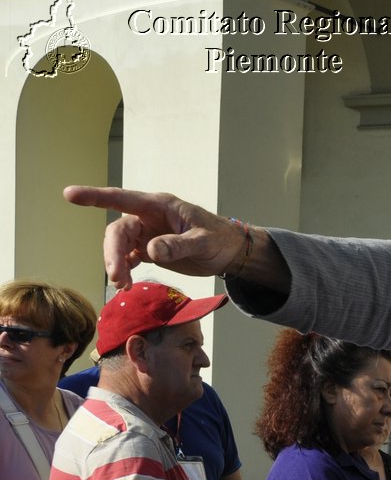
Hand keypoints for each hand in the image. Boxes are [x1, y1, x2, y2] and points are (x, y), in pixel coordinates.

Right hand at [62, 186, 260, 289]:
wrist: (231, 252)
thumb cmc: (219, 239)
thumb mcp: (203, 242)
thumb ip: (178, 245)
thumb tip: (150, 250)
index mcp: (159, 206)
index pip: (121, 199)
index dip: (95, 196)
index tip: (70, 194)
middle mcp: (148, 217)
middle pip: (118, 231)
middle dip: (112, 253)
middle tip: (118, 277)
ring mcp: (147, 233)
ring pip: (120, 246)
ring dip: (117, 265)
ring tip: (123, 285)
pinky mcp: (149, 249)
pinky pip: (128, 257)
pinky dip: (124, 270)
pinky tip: (126, 283)